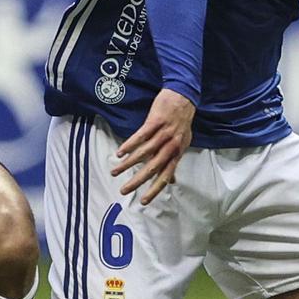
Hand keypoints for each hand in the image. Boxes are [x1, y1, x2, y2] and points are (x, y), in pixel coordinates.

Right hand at [112, 88, 194, 204]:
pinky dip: (129, 146)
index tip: (143, 201)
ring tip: (115, 171)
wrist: (183, 97)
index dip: (155, 189)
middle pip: (153, 168)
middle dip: (137, 181)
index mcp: (177, 153)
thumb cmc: (182, 122)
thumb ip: (174, 162)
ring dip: (127, 164)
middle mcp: (171, 146)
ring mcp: (163, 134)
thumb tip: (172, 181)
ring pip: (143, 153)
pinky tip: (119, 153)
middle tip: (124, 190)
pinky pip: (140, 136)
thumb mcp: (182, 144)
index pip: (166, 176)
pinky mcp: (155, 121)